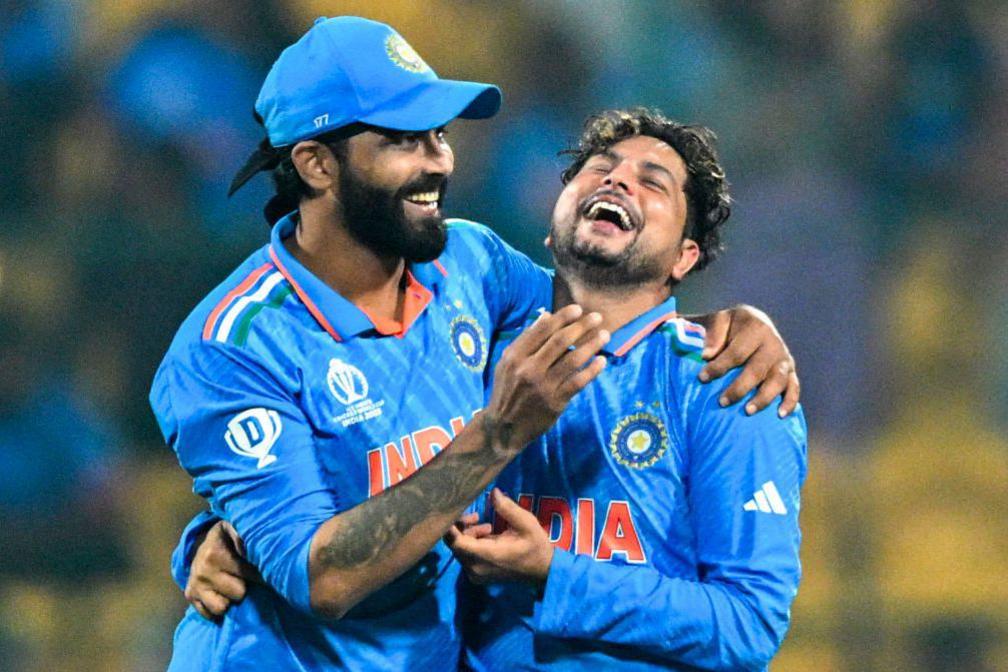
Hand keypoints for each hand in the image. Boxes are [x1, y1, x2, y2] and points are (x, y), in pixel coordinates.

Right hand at [185, 520, 259, 619]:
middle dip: (246, 586)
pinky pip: (207, 613)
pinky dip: (217, 607)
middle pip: (238, 593)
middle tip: (245, 577)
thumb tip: (254, 551)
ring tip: (233, 586)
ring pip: (221, 608)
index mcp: (214, 554)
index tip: (263, 569)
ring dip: (230, 599)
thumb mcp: (237, 529)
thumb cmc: (229, 538)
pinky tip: (222, 595)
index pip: (248, 574)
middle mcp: (201, 571)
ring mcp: (195, 585)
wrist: (209, 542)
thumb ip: (245, 537)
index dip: (259, 573)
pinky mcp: (190, 595)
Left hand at [444, 489, 552, 585]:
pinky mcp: (477, 575)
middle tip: (477, 515)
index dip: (450, 525)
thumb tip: (493, 492)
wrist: (544, 571)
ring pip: (459, 549)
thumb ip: (507, 508)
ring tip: (486, 525)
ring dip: (467, 534)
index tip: (453, 510)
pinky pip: (466, 556)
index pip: (455, 542)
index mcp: (485, 555)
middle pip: (454, 544)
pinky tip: (487, 534)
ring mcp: (475, 574)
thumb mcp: (526, 523)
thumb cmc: (536, 546)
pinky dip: (471, 543)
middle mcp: (475, 567)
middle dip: (461, 527)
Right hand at [484, 305, 607, 452]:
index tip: (578, 309)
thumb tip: (545, 316)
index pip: (542, 330)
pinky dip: (592, 370)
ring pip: (573, 360)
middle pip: (560, 341)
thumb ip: (525, 340)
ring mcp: (543, 386)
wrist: (504, 427)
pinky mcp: (555, 402)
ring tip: (605, 335)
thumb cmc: (507, 391)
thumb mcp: (506, 363)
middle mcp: (529, 369)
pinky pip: (578, 382)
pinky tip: (601, 361)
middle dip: (581, 326)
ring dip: (591, 345)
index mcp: (515, 356)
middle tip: (597, 317)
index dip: (562, 317)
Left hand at [690, 305, 799, 416]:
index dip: (719, 367)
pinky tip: (780, 415)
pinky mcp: (790, 370)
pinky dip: (790, 401)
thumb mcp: (719, 320)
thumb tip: (707, 355)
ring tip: (747, 411)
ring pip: (777, 380)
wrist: (751, 322)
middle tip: (721, 402)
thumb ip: (713, 334)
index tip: (702, 378)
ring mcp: (784, 358)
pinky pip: (794, 387)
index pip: (736, 352)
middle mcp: (773, 342)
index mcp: (756, 327)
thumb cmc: (729, 325)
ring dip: (763, 398)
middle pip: (757, 369)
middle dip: (739, 388)